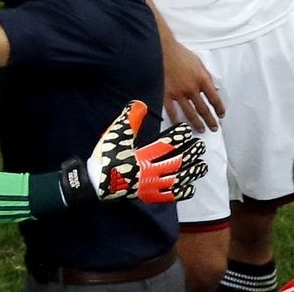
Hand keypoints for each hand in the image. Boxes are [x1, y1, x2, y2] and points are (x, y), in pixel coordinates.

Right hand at [86, 100, 206, 203]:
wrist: (97, 183)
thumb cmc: (105, 157)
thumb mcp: (115, 135)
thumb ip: (129, 119)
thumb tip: (139, 103)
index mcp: (143, 154)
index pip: (166, 144)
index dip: (179, 136)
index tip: (186, 130)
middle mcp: (151, 170)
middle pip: (177, 161)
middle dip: (191, 153)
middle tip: (201, 146)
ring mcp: (151, 185)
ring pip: (178, 179)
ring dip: (192, 172)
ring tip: (202, 166)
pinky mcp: (149, 196)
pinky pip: (170, 196)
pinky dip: (182, 192)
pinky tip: (190, 188)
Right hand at [163, 38, 223, 131]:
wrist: (162, 50)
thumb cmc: (180, 54)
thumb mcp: (198, 63)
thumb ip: (207, 77)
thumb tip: (215, 88)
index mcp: (202, 80)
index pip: (215, 98)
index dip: (219, 108)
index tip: (221, 115)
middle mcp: (192, 88)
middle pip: (204, 109)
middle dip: (210, 120)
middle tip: (214, 128)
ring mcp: (178, 93)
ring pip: (190, 112)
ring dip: (197, 123)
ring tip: (201, 129)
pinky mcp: (166, 94)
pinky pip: (172, 110)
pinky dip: (176, 119)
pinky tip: (180, 125)